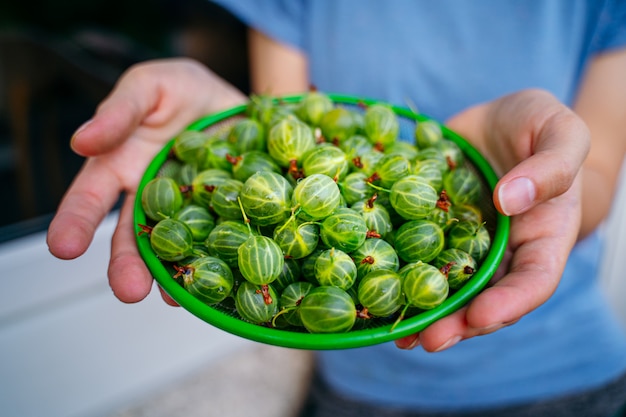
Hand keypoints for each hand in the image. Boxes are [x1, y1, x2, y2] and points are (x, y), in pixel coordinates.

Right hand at [46, 58, 245, 303]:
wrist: (233, 103)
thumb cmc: (181, 91)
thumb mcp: (150, 86)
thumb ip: (120, 112)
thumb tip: (82, 141)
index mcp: (121, 168)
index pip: (91, 199)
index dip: (76, 222)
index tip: (63, 247)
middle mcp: (150, 199)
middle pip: (132, 237)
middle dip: (127, 265)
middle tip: (127, 291)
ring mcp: (188, 212)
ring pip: (175, 249)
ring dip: (172, 274)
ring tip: (173, 297)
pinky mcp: (225, 216)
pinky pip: (220, 242)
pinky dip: (218, 261)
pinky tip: (218, 281)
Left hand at [395, 89, 589, 351]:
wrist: (501, 122)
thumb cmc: (540, 126)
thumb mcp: (561, 132)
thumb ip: (550, 167)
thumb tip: (509, 200)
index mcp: (542, 237)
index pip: (534, 281)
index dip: (509, 304)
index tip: (481, 317)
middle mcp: (501, 250)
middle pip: (484, 297)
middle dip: (458, 323)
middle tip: (428, 339)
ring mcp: (463, 242)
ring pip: (447, 285)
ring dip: (424, 311)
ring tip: (398, 332)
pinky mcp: (431, 227)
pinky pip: (414, 252)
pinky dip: (397, 272)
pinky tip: (372, 287)